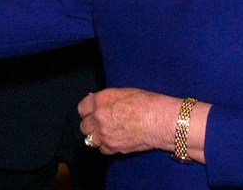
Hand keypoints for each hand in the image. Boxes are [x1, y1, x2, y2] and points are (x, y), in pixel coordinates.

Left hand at [78, 88, 207, 160]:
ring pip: (90, 139)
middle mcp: (98, 117)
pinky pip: (102, 149)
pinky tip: (115, 141)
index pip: (82, 108)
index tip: (91, 113)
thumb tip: (95, 101)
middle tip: (100, 124)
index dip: (88, 111)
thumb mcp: (122, 93)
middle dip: (91, 125)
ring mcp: (104, 134)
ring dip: (97, 137)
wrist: (160, 121)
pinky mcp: (113, 147)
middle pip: (84, 125)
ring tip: (106, 134)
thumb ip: (105, 99)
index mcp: (100, 100)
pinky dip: (107, 146)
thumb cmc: (146, 103)